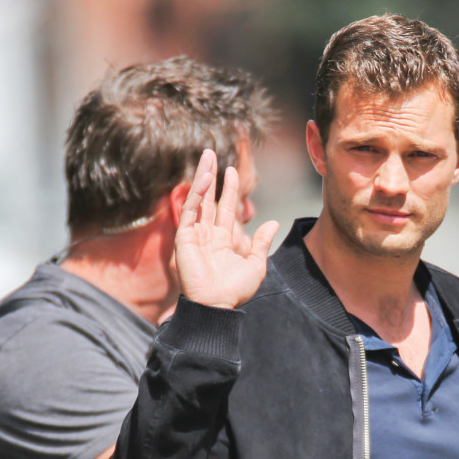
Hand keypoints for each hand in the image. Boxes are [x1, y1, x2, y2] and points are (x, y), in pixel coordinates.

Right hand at [175, 149, 279, 308]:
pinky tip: (206, 176)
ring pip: (198, 199)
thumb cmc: (235, 291)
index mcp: (222, 240)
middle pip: (209, 198)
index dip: (229, 189)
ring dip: (202, 177)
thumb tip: (274, 223)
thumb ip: (262, 243)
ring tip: (207, 155)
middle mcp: (207, 234)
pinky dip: (197, 193)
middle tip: (212, 152)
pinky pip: (191, 210)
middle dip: (211, 175)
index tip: (232, 170)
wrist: (217, 306)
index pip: (225, 208)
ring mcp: (194, 235)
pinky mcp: (185, 238)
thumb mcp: (256, 265)